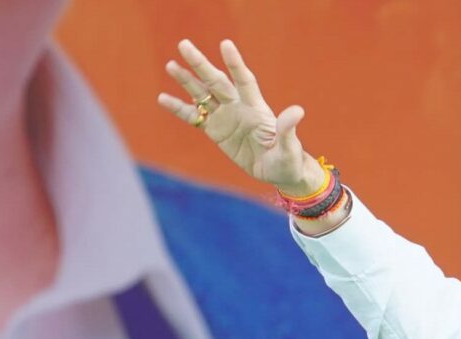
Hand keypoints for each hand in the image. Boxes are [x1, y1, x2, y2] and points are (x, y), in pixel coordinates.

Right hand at [155, 40, 323, 196]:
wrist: (277, 171)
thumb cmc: (287, 158)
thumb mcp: (289, 147)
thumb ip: (287, 129)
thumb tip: (297, 111)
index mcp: (256, 107)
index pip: (244, 80)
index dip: (235, 63)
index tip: (225, 44)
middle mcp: (238, 106)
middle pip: (216, 81)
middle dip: (201, 64)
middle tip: (184, 45)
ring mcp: (225, 117)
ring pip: (202, 94)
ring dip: (187, 80)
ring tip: (170, 65)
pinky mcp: (215, 130)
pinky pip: (194, 117)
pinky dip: (179, 108)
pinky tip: (162, 98)